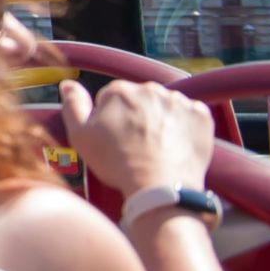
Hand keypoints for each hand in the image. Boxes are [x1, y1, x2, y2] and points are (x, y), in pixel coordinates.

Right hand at [60, 78, 213, 201]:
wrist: (161, 186)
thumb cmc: (118, 163)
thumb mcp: (80, 136)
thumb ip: (73, 105)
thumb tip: (68, 84)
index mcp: (119, 91)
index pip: (111, 98)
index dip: (110, 120)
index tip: (114, 139)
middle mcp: (150, 89)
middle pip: (140, 100)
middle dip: (137, 116)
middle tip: (135, 145)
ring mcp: (178, 101)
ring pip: (165, 106)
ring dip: (161, 120)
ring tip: (157, 147)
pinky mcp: (201, 115)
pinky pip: (191, 114)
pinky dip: (185, 126)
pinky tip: (175, 144)